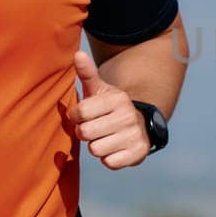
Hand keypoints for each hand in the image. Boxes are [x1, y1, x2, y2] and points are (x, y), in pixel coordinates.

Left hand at [69, 50, 149, 169]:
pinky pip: (110, 163)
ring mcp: (135, 135)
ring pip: (96, 149)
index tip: (83, 116)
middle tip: (94, 128)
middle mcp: (128, 115)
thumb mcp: (99, 90)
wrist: (139, 125)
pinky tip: (115, 149)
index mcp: (117, 99)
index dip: (76, 117)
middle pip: (86, 132)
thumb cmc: (109, 108)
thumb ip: (87, 73)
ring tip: (105, 138)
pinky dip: (109, 159)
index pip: (80, 113)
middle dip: (85, 133)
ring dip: (96, 147)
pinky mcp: (139, 153)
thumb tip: (77, 53)